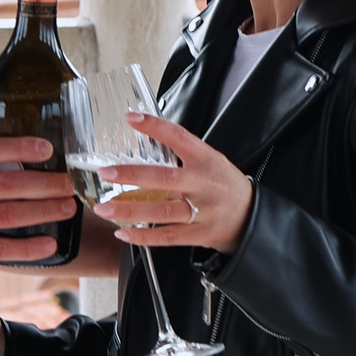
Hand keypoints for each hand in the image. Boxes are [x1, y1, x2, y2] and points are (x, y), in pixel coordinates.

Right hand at [0, 138, 76, 274]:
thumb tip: (16, 161)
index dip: (21, 148)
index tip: (47, 150)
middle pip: (9, 184)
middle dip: (46, 184)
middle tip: (71, 184)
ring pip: (10, 214)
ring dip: (45, 211)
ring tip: (67, 208)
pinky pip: (1, 247)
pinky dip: (28, 246)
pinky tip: (49, 244)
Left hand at [96, 113, 253, 255]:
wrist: (251, 216)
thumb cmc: (223, 185)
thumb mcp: (210, 160)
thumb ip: (182, 152)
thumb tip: (144, 135)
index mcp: (206, 159)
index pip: (179, 137)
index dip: (155, 127)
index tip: (131, 118)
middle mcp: (203, 184)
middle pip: (165, 178)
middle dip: (132, 175)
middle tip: (106, 173)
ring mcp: (202, 211)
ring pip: (163, 211)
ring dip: (130, 210)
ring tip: (104, 208)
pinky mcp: (199, 234)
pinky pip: (167, 236)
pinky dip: (143, 236)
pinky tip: (123, 233)